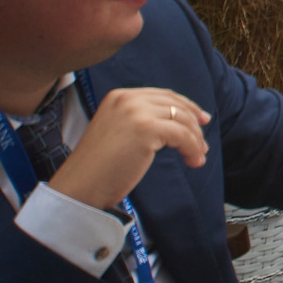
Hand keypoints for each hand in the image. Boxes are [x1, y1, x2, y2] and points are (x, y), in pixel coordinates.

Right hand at [48, 88, 210, 210]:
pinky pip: (182, 135)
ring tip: (198, 157)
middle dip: (194, 123)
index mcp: (119, 96)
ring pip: (182, 120)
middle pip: (175, 105)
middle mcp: (127, 99)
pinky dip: (192, 148)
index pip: (163, 96)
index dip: (186, 106)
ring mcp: (136, 112)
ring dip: (195, 140)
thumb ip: (141, 119)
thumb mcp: (119, 131)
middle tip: (203, 143)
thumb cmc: (99, 167)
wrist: (79, 187)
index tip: (201, 120)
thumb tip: (179, 119)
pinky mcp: (146, 129)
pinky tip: (193, 161)